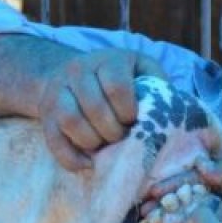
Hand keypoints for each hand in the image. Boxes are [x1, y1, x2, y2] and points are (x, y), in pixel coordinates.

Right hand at [37, 48, 168, 170]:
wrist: (73, 74)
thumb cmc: (120, 78)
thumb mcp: (143, 71)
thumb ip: (159, 86)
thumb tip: (176, 113)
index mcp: (108, 59)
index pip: (117, 86)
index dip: (128, 111)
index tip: (134, 120)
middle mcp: (78, 70)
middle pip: (94, 107)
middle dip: (113, 131)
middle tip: (122, 138)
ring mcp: (58, 91)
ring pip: (71, 121)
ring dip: (93, 142)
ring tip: (106, 147)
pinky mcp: (45, 114)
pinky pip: (54, 141)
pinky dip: (72, 158)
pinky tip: (89, 163)